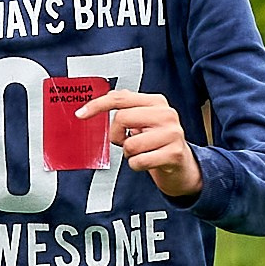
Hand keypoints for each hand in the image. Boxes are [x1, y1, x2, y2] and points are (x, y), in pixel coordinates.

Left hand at [77, 87, 201, 198]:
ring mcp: (172, 134)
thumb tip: (105, 98)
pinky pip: (138, 161)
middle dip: (116, 136)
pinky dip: (137, 165)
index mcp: (157, 102)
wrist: (183, 167)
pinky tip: (148, 162)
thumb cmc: (159, 144)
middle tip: (126, 142)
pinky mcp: (173, 154)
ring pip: (130, 144)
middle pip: (122, 119)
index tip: (81, 114)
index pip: (121, 98)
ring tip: (142, 152)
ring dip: (129, 154)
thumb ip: (128, 108)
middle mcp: (166, 114)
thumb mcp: (144, 121)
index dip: (97, 105)